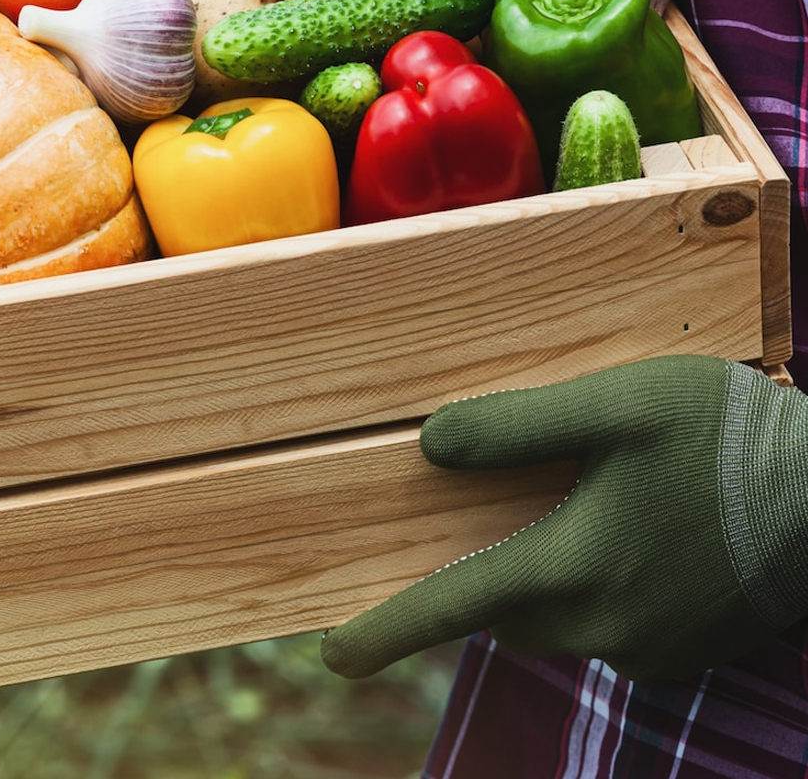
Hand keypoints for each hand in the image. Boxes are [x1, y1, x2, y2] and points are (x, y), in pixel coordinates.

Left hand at [321, 355, 807, 681]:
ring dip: (538, 577)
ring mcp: (648, 647)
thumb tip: (431, 446)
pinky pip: (603, 627)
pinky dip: (587, 589)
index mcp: (577, 567)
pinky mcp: (682, 650)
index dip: (389, 630)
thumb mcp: (617, 406)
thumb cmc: (727, 438)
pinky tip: (625, 534)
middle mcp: (606, 624)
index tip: (334, 655)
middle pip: (502, 612)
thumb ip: (518, 427)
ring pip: (552, 620)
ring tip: (568, 512)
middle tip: (491, 522)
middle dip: (478, 581)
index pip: (457, 607)